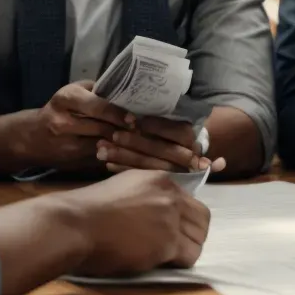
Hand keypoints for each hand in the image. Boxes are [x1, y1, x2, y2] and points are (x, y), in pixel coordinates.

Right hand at [25, 80, 136, 171]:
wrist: (32, 137)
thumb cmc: (60, 109)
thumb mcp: (73, 92)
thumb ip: (97, 90)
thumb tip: (128, 93)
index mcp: (65, 99)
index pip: (97, 107)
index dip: (117, 113)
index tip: (133, 118)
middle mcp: (63, 122)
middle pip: (102, 129)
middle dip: (125, 131)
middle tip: (142, 130)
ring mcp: (66, 145)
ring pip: (103, 147)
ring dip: (122, 145)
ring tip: (138, 141)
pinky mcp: (71, 162)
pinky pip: (99, 159)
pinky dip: (114, 156)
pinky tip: (126, 153)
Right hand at [58, 170, 209, 274]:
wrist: (72, 224)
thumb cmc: (86, 210)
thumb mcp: (122, 188)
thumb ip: (145, 196)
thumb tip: (155, 211)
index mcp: (160, 180)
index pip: (191, 201)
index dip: (184, 219)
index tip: (174, 230)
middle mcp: (170, 196)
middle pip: (202, 220)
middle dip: (193, 235)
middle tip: (176, 247)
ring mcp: (171, 220)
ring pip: (198, 239)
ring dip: (185, 250)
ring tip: (165, 256)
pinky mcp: (167, 243)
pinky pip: (189, 256)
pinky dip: (177, 262)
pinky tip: (159, 262)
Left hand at [98, 114, 215, 174]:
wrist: (186, 160)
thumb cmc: (172, 132)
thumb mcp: (171, 120)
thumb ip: (161, 116)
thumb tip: (137, 111)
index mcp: (192, 137)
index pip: (179, 131)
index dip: (157, 126)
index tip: (134, 121)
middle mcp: (190, 156)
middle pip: (162, 149)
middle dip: (136, 142)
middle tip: (113, 135)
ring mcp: (179, 172)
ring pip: (150, 165)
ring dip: (124, 156)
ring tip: (101, 150)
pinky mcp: (164, 183)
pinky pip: (143, 177)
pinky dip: (125, 169)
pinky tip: (108, 163)